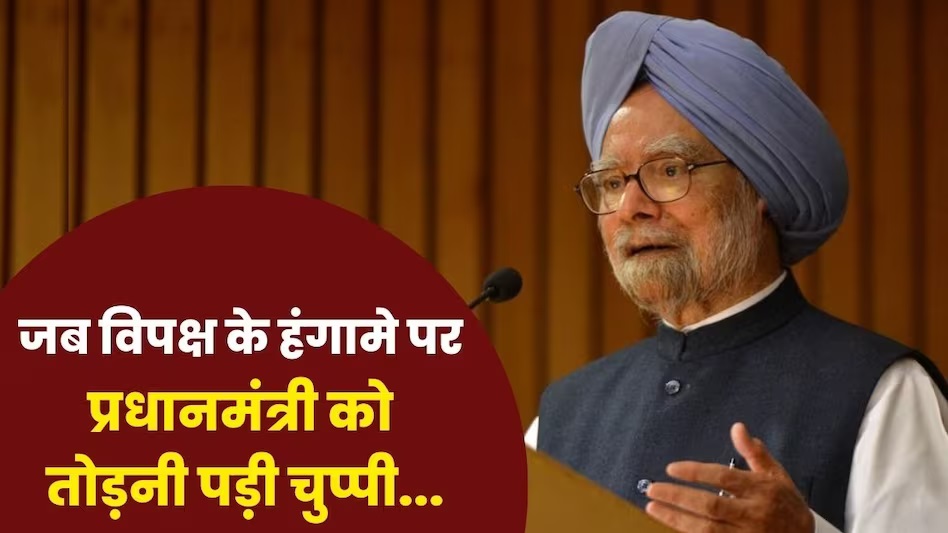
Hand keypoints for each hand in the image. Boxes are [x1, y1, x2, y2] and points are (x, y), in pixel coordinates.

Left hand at [644, 422, 813, 532]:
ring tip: (653, 508)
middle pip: (711, 506)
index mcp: (761, 490)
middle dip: (678, 497)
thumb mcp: (776, 475)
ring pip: (706, 529)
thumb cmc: (786, 506)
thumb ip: (754, 453)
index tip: (671, 468)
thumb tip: (738, 428)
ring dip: (676, 519)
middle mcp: (754, 514)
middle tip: (653, 489)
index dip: (696, 472)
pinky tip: (671, 525)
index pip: (724, 478)